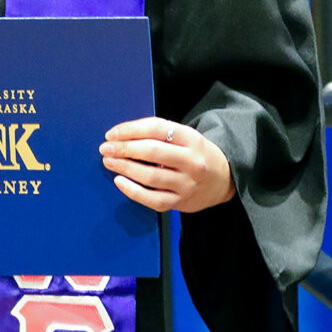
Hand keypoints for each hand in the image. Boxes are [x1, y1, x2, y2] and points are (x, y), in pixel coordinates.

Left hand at [99, 117, 235, 212]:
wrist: (226, 178)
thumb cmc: (195, 152)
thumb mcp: (184, 136)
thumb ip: (158, 133)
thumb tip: (121, 135)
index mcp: (190, 138)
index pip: (156, 128)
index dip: (130, 129)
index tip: (111, 133)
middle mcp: (191, 161)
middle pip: (152, 151)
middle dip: (123, 148)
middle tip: (105, 148)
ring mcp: (188, 184)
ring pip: (151, 176)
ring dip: (125, 168)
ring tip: (109, 162)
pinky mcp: (183, 203)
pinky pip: (154, 200)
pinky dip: (134, 191)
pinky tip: (120, 181)